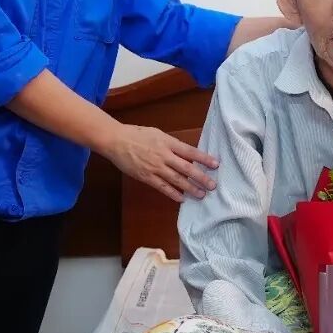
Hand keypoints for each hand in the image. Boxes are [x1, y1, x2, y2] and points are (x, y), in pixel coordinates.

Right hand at [104, 124, 218, 201]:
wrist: (117, 141)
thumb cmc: (137, 134)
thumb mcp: (157, 134)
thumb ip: (171, 144)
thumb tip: (186, 154)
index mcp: (168, 142)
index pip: (190, 152)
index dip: (204, 159)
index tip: (215, 165)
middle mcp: (164, 156)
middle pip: (187, 168)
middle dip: (201, 178)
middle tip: (212, 186)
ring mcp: (155, 168)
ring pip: (177, 180)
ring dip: (190, 189)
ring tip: (201, 194)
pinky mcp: (147, 177)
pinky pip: (163, 187)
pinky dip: (173, 194)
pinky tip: (182, 199)